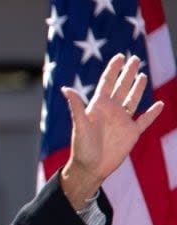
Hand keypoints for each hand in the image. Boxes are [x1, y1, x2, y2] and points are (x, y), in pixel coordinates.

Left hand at [60, 53, 164, 208]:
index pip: (107, 82)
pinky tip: (159, 105)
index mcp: (98, 106)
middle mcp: (111, 111)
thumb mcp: (80, 125)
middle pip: (121, 87)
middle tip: (135, 58)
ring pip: (133, 100)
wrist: (90, 168)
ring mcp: (122, 121)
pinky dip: (152, 113)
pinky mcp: (131, 133)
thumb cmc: (81, 148)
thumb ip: (76, 106)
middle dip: (128, 73)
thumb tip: (66, 88)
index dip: (113, 69)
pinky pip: (144, 120)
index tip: (119, 56)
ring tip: (142, 75)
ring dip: (138, 88)